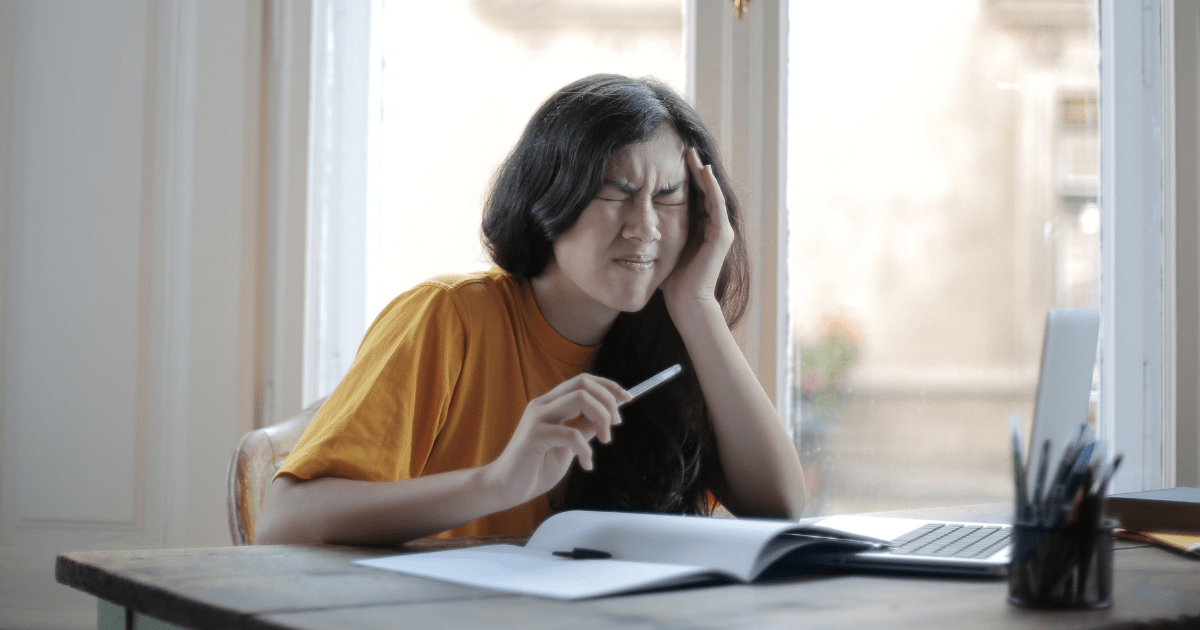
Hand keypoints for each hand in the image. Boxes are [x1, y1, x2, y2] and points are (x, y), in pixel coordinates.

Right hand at [484, 374, 631, 507]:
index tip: (628, 399)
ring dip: (601, 418)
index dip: (609, 386)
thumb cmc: (535, 468)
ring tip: (605, 440)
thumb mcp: (567, 446)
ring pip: (580, 399)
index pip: (583, 381)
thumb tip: (605, 420)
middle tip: (616, 424)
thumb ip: (582, 430)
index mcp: (550, 404)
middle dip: (608, 400)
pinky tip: (586, 464)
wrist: (506, 488)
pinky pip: (572, 433)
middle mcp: (543, 405)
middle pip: (584, 383)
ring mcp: (537, 418)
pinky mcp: (534, 435)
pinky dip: (587, 450)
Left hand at [660, 148, 733, 312]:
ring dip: (703, 172)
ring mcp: (720, 229)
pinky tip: (703, 170)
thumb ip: (658, 230)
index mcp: (700, 227)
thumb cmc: (672, 279)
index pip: (693, 195)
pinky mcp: (722, 235)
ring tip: (693, 153)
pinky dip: (710, 186)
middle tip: (684, 147)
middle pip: (704, 190)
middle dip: (694, 169)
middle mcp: (713, 226)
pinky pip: (716, 204)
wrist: (686, 301)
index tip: (671, 158)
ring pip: (712, 192)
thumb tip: (636, 218)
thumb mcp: (663, 246)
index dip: (684, 177)